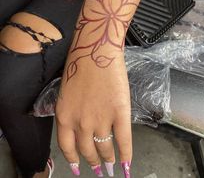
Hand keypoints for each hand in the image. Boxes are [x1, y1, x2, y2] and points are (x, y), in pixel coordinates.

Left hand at [56, 51, 131, 176]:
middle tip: (100, 167)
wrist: (96, 49)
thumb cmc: (80, 63)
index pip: (67, 147)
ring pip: (105, 147)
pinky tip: (128, 164)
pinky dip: (127, 154)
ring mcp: (101, 119)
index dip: (74, 160)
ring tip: (112, 165)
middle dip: (94, 162)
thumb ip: (73, 109)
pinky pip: (124, 140)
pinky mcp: (120, 112)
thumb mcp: (67, 90)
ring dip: (109, 160)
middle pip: (87, 150)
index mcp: (65, 115)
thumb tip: (83, 122)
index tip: (79, 167)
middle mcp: (81, 122)